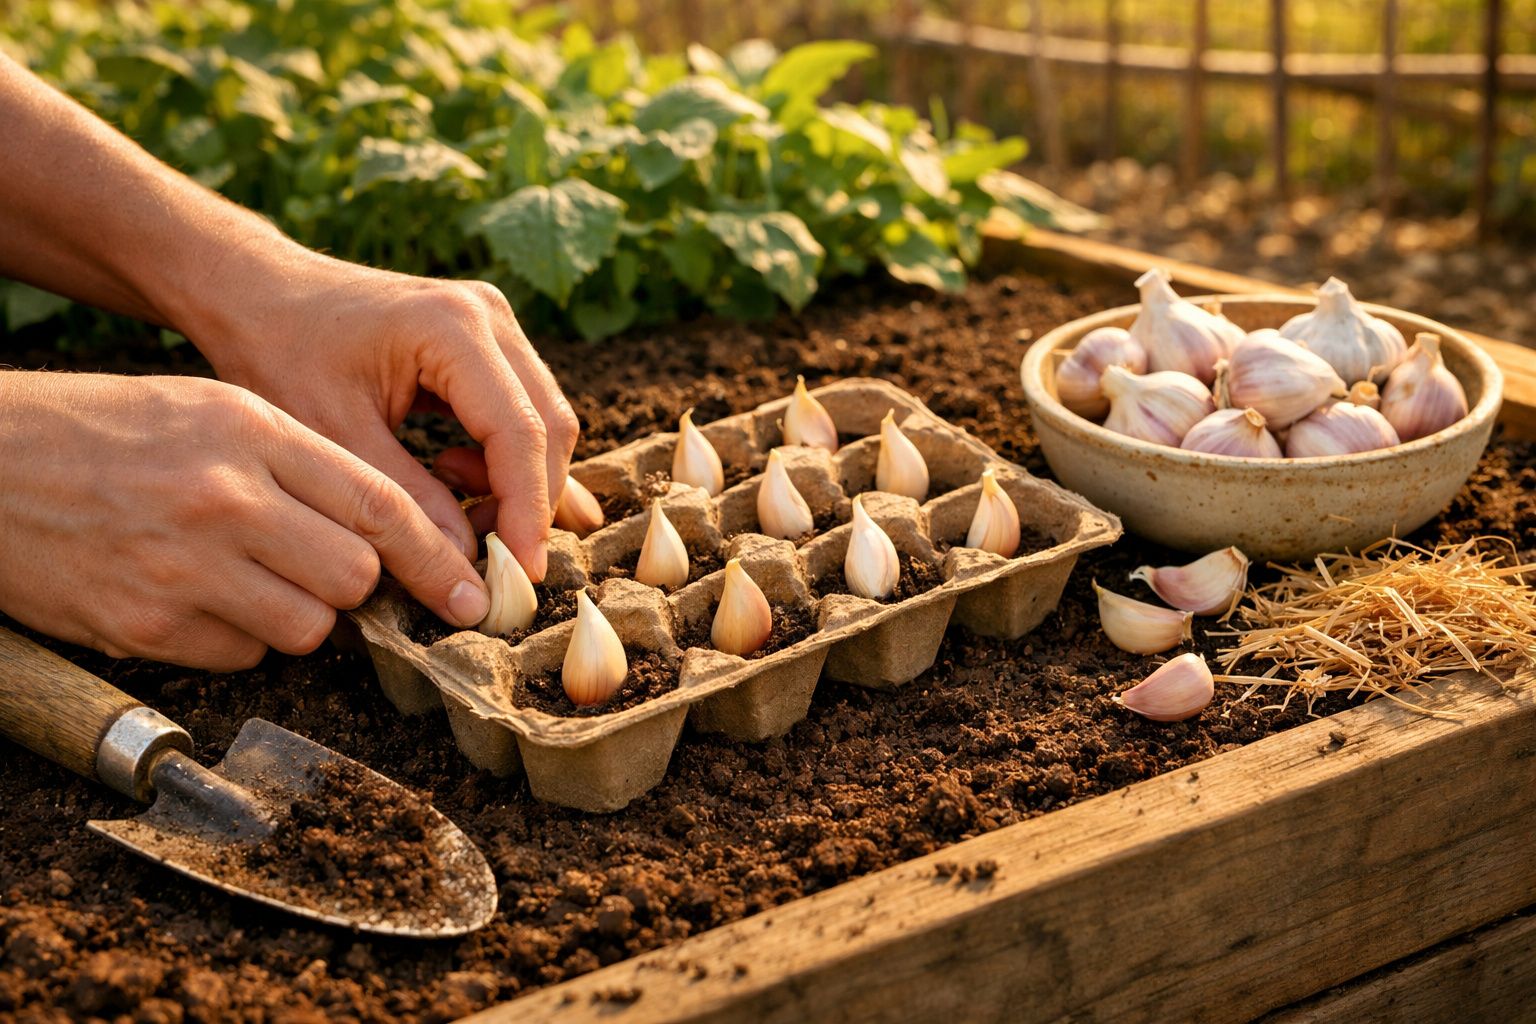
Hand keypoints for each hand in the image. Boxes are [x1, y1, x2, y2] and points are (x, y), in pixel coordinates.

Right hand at [0, 372, 491, 669]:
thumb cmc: (104, 430)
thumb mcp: (211, 408)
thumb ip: (302, 462)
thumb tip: (384, 533)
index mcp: (249, 430)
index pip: (379, 505)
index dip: (437, 557)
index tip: (469, 592)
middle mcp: (225, 498)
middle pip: (355, 577)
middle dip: (354, 585)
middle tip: (318, 567)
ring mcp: (184, 567)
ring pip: (308, 628)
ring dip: (297, 616)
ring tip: (245, 577)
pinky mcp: (145, 626)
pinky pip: (242, 657)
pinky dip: (236, 640)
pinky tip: (195, 598)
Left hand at [186, 251, 578, 582]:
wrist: (256, 290)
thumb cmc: (280, 352)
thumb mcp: (334, 437)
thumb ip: (405, 502)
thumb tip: (467, 567)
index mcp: (452, 328)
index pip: (520, 431)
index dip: (527, 509)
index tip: (521, 574)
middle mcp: (489, 317)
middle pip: (548, 427)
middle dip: (530, 503)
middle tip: (496, 564)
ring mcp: (494, 325)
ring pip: (544, 423)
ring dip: (518, 484)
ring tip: (461, 517)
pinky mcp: (488, 343)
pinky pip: (522, 411)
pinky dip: (506, 462)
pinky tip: (464, 487)